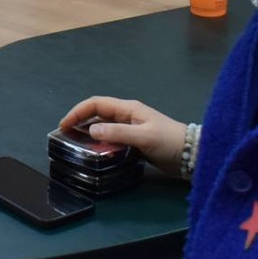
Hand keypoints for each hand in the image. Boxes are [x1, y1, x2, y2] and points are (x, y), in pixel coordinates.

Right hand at [60, 96, 188, 177]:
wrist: (193, 154)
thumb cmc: (169, 142)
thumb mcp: (143, 137)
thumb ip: (117, 133)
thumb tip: (91, 131)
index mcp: (128, 109)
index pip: (97, 104)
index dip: (78, 112)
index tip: (64, 125)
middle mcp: (128, 116)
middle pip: (98, 114)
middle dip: (80, 121)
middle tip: (66, 136)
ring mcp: (132, 129)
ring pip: (105, 128)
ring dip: (90, 134)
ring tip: (77, 146)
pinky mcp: (136, 142)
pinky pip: (113, 140)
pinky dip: (102, 144)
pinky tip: (97, 154)